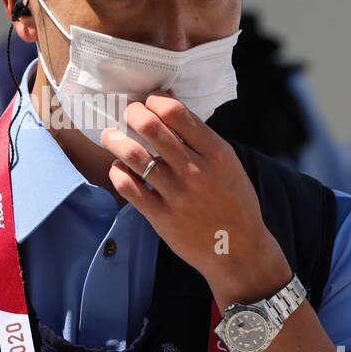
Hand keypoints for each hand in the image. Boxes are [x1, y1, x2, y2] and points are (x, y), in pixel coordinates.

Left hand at [100, 91, 292, 307]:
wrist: (240, 250)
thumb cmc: (234, 202)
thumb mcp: (228, 163)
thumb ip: (200, 138)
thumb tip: (168, 103)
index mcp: (215, 152)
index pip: (175, 112)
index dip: (154, 101)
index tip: (148, 103)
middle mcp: (195, 170)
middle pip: (150, 127)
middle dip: (132, 113)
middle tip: (127, 115)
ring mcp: (177, 194)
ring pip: (133, 156)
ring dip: (115, 140)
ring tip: (111, 136)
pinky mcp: (162, 217)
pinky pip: (128, 187)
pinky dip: (117, 172)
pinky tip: (119, 168)